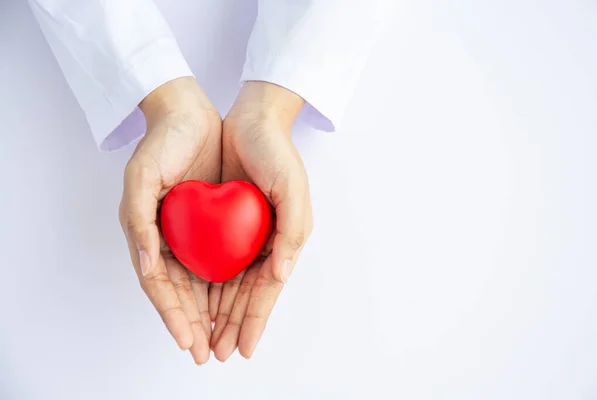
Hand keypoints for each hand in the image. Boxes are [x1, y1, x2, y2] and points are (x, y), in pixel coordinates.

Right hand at [119, 77, 220, 364]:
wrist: (189, 113)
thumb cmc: (161, 143)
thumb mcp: (140, 176)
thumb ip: (138, 222)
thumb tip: (145, 265)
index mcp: (147, 234)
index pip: (160, 286)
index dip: (172, 315)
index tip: (188, 341)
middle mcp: (168, 239)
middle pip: (182, 293)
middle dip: (195, 324)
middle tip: (210, 354)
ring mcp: (190, 233)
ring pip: (202, 283)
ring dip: (212, 313)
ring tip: (226, 339)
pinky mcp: (211, 223)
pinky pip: (219, 260)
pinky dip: (225, 284)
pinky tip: (235, 302)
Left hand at [210, 81, 312, 359]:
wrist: (251, 120)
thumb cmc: (276, 152)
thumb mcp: (292, 188)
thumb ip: (292, 232)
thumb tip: (280, 275)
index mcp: (284, 240)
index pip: (266, 290)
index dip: (255, 321)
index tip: (242, 349)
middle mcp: (263, 243)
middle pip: (245, 294)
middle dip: (232, 325)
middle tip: (217, 353)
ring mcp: (242, 235)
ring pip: (227, 284)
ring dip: (216, 312)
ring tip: (204, 338)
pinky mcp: (222, 222)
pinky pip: (213, 260)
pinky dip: (205, 284)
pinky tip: (195, 301)